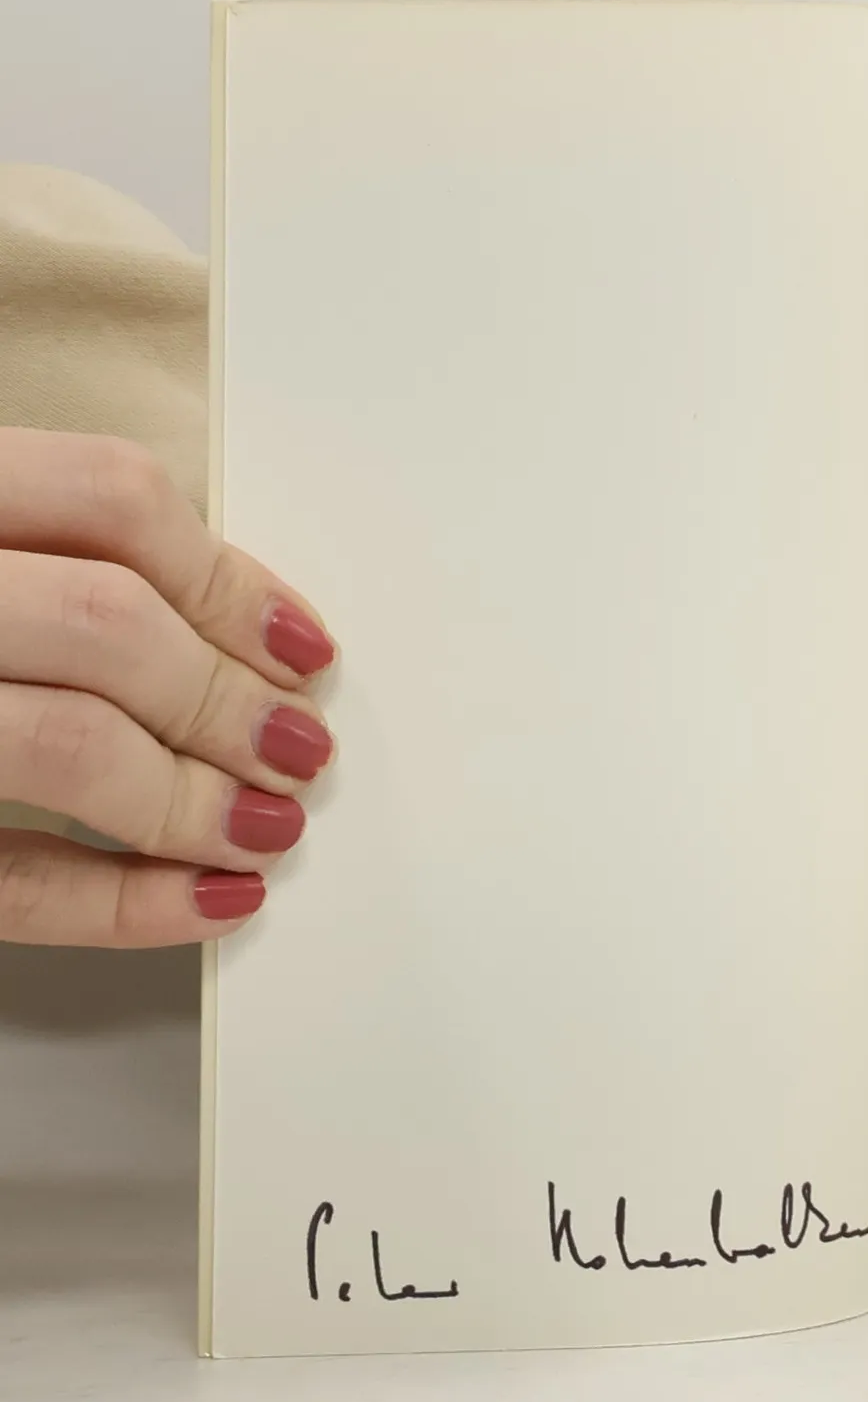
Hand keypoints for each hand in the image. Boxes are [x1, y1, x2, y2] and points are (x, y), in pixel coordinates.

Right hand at [0, 429, 335, 946]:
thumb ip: (54, 562)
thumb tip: (252, 637)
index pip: (110, 497)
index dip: (230, 578)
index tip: (303, 647)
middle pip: (106, 622)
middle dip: (228, 699)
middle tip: (298, 749)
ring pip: (64, 744)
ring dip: (193, 800)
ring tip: (267, 827)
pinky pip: (5, 883)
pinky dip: (125, 904)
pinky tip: (207, 904)